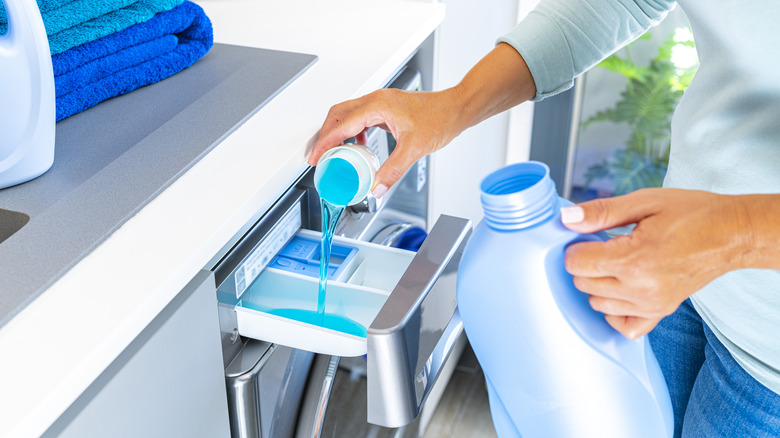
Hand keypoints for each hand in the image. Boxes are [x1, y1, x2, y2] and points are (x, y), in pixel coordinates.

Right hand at [308, 87, 465, 196]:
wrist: (457, 108)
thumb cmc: (440, 118)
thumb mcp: (413, 149)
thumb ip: (392, 170)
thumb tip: (376, 187)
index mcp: (377, 105)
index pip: (341, 125)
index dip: (325, 142)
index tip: (316, 157)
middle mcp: (376, 100)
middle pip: (337, 115)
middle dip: (325, 135)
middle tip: (319, 155)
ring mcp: (381, 103)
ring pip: (348, 115)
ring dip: (338, 132)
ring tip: (335, 152)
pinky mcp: (387, 109)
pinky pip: (361, 118)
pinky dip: (354, 131)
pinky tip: (360, 145)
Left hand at [560, 188, 752, 338]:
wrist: (732, 233)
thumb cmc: (692, 214)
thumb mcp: (644, 202)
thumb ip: (601, 212)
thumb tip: (567, 219)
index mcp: (634, 259)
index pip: (576, 264)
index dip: (576, 246)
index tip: (589, 236)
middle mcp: (641, 288)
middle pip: (583, 283)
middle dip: (586, 263)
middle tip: (604, 246)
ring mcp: (652, 304)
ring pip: (597, 304)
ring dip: (598, 284)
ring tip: (617, 263)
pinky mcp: (662, 311)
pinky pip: (625, 326)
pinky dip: (615, 311)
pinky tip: (620, 289)